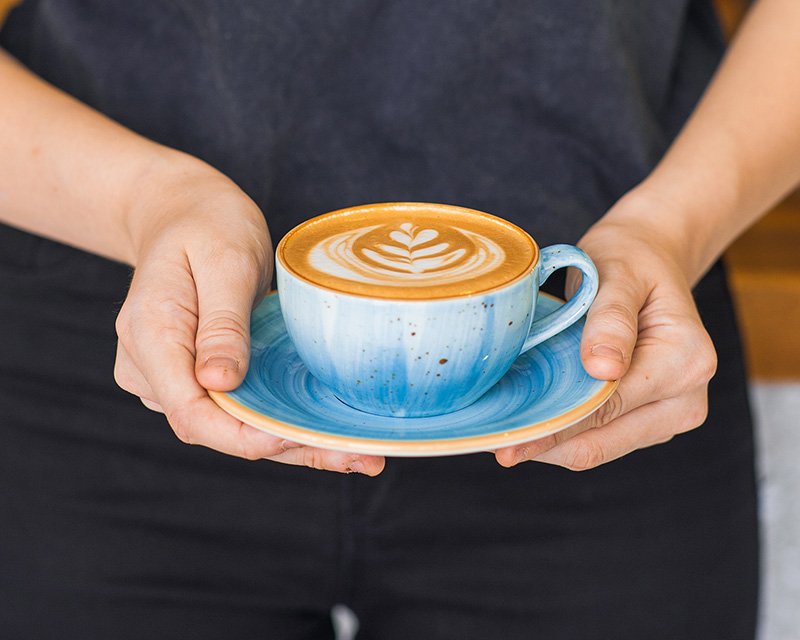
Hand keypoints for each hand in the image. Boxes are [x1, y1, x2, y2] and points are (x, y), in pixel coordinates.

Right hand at [113, 161, 383, 474]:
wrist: (182, 213)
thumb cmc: (206, 224)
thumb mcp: (225, 260)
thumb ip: (222, 323)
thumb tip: (220, 384)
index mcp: (151, 335)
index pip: (192, 411)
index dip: (245, 435)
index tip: (298, 437)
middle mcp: (149, 367)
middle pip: (213, 428)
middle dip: (283, 447)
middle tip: (359, 457)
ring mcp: (168, 376)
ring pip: (226, 426)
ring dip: (288, 442)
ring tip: (359, 455)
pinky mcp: (192, 375)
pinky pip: (232, 408)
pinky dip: (278, 423)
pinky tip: (327, 436)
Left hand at [494, 194, 716, 470]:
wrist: (653, 259)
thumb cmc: (631, 260)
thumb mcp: (618, 274)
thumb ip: (610, 319)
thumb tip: (603, 369)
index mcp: (686, 361)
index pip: (606, 407)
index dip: (553, 427)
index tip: (503, 439)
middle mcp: (687, 399)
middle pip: (601, 443)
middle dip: (543, 445)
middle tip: (489, 445)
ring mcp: (670, 416)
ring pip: (597, 449)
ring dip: (549, 445)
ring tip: (500, 435)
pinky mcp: (649, 421)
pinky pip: (600, 440)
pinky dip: (563, 436)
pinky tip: (528, 424)